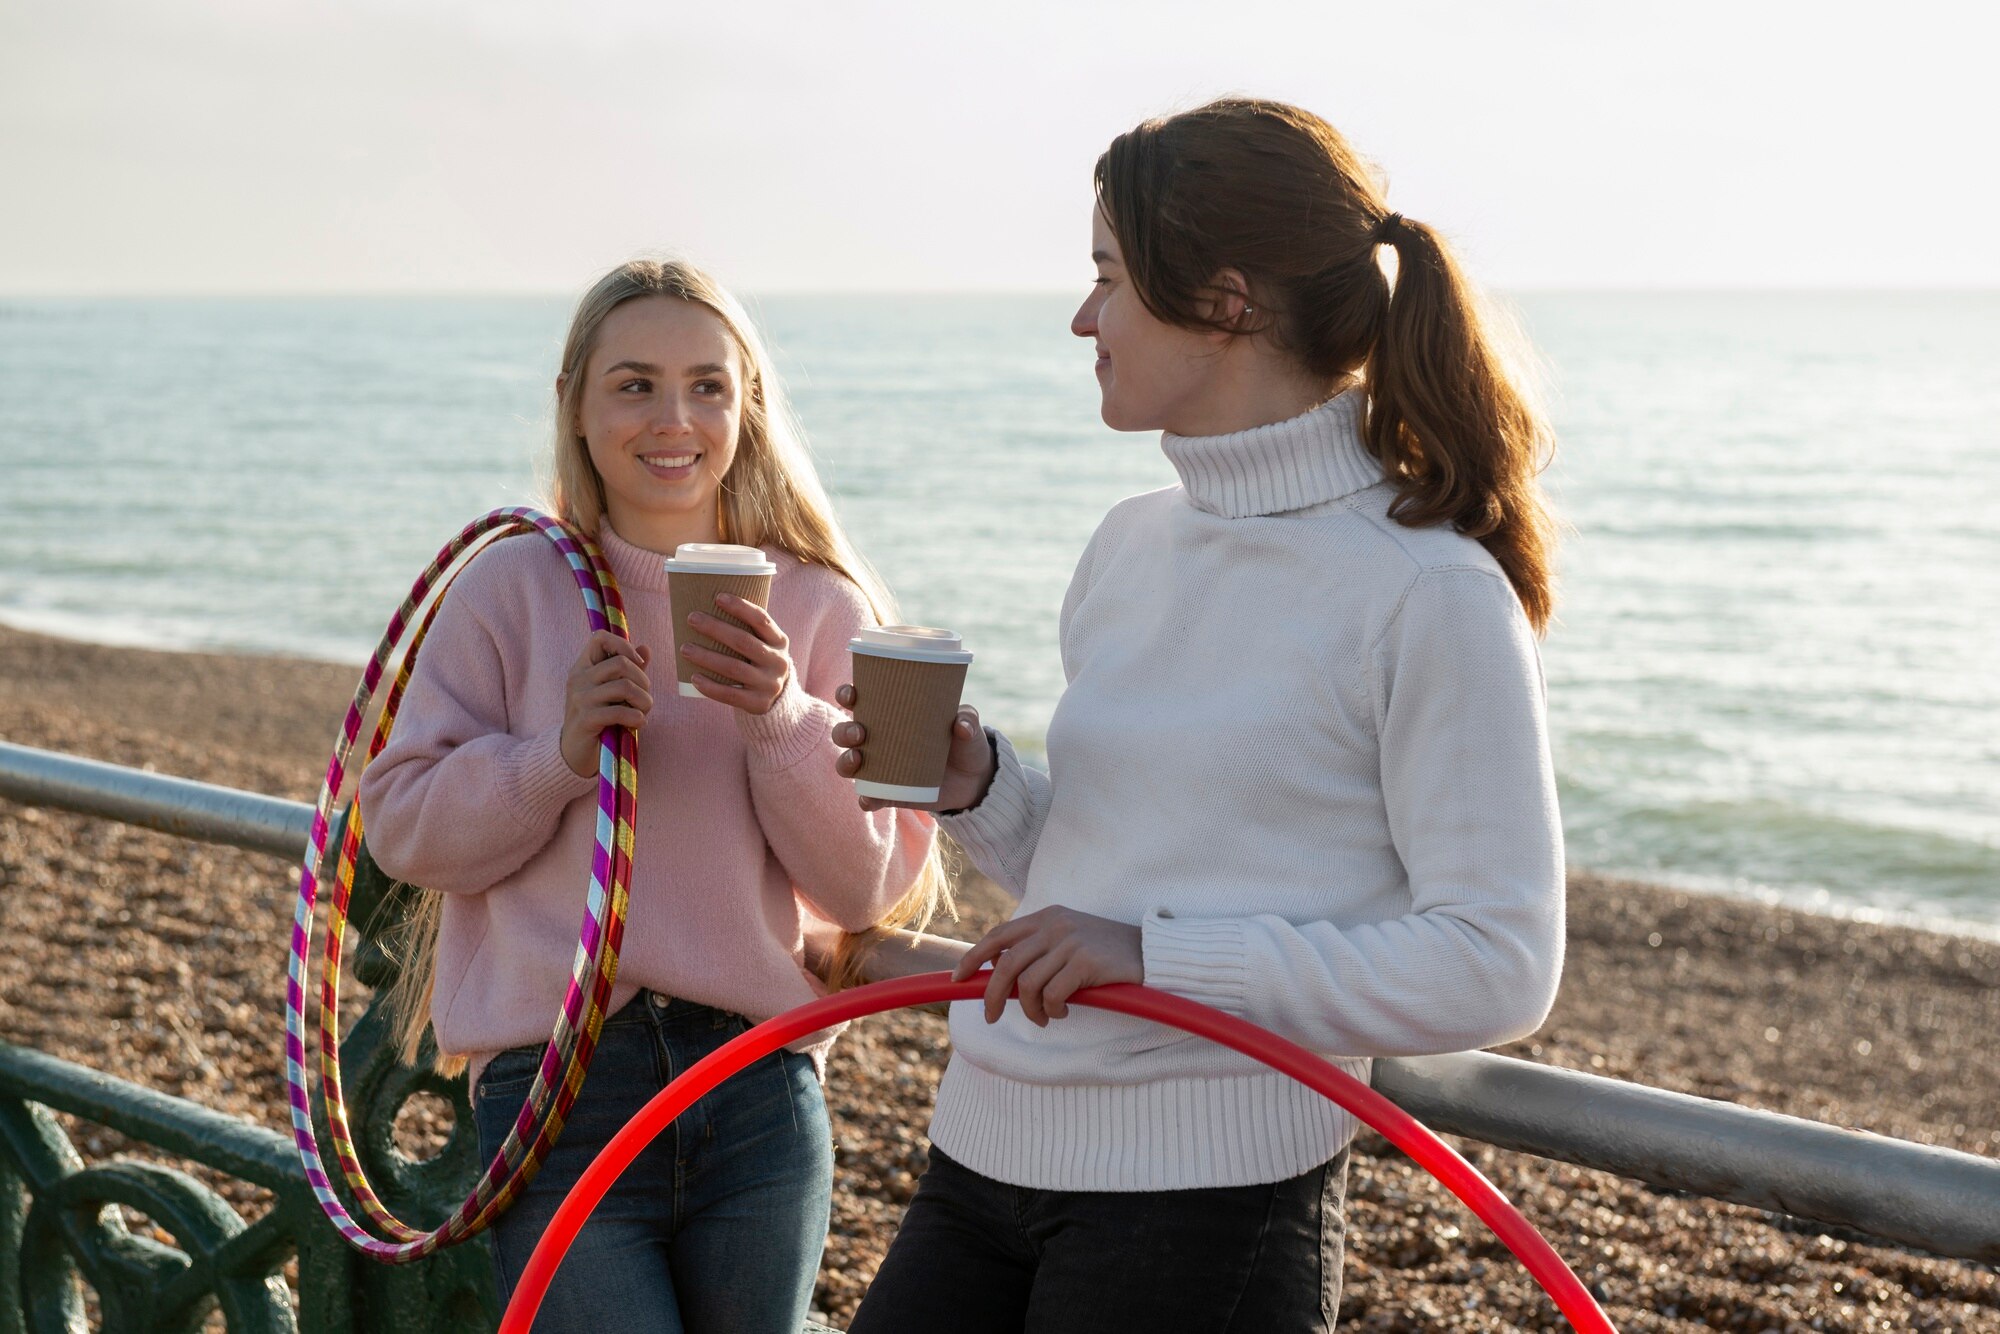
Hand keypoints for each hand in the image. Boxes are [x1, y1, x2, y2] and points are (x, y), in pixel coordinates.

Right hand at [562, 630, 652, 776]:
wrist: (575, 754)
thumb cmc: (599, 720)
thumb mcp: (613, 692)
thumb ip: (629, 671)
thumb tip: (645, 648)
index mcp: (583, 667)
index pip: (600, 638)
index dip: (624, 645)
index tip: (638, 664)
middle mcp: (578, 679)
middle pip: (620, 663)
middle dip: (643, 681)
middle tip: (645, 698)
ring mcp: (580, 699)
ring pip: (624, 686)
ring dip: (643, 701)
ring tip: (643, 712)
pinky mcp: (585, 720)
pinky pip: (619, 711)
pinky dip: (636, 717)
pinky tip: (637, 723)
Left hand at [682, 594, 793, 714]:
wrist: (779, 699)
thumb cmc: (760, 661)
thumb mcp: (764, 644)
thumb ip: (746, 630)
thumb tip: (707, 607)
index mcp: (780, 641)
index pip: (761, 619)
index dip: (740, 607)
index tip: (718, 597)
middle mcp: (777, 662)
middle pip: (743, 642)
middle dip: (715, 628)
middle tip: (692, 618)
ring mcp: (768, 684)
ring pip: (734, 668)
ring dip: (706, 657)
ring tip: (685, 648)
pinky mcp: (757, 703)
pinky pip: (730, 694)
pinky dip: (710, 686)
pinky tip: (693, 678)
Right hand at [831, 692, 994, 811]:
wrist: (975, 779)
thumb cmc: (965, 742)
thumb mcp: (969, 725)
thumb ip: (967, 718)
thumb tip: (961, 725)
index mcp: (890, 715)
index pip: (859, 700)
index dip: (847, 695)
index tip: (850, 694)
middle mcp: (878, 741)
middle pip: (845, 733)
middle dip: (844, 731)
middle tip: (860, 732)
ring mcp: (880, 768)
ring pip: (848, 764)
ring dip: (845, 762)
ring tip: (858, 759)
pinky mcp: (889, 793)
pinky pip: (869, 798)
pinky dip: (866, 799)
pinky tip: (869, 799)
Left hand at [951, 907, 1142, 1025]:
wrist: (1150, 952)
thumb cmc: (1106, 953)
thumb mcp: (1067, 941)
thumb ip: (1037, 950)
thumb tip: (998, 972)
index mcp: (1046, 917)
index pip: (998, 935)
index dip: (974, 957)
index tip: (959, 979)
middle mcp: (1054, 925)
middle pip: (1006, 964)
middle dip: (992, 995)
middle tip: (990, 1017)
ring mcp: (1070, 942)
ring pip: (1027, 985)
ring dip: (1030, 1010)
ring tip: (1045, 1018)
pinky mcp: (1085, 962)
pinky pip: (1052, 995)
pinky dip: (1053, 1010)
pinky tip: (1064, 1012)